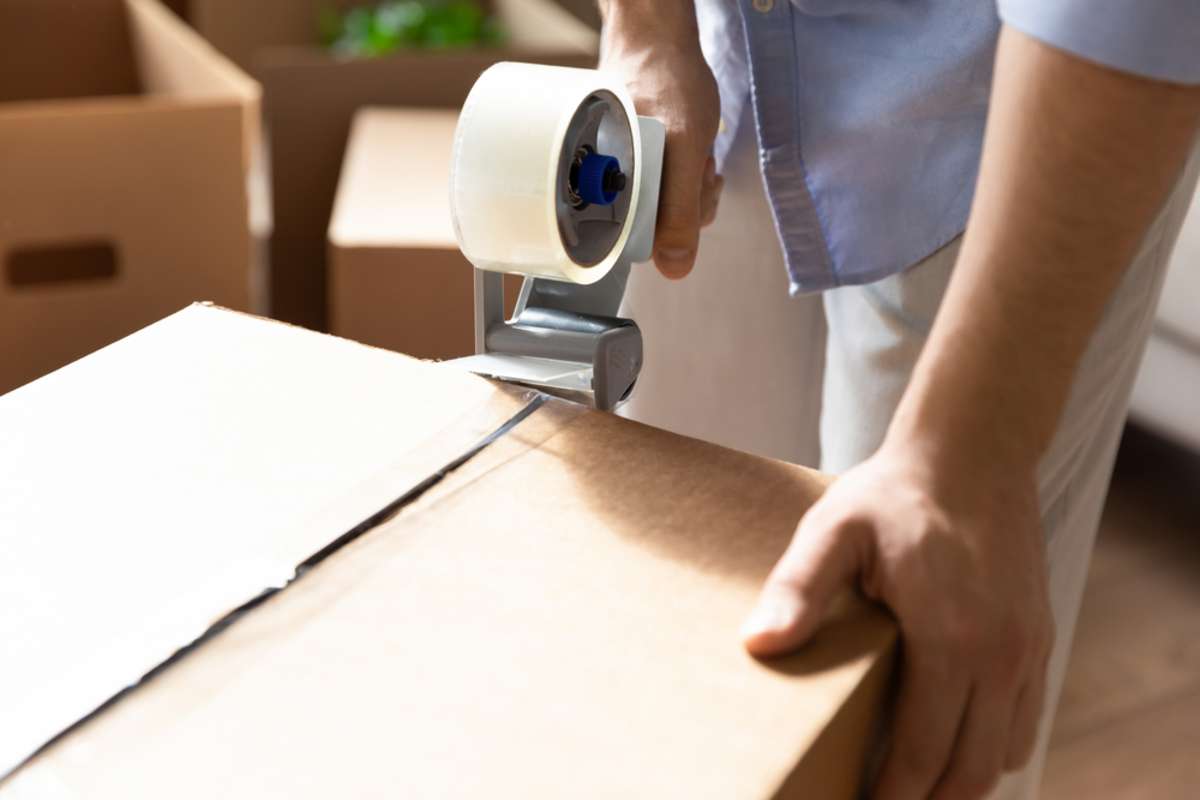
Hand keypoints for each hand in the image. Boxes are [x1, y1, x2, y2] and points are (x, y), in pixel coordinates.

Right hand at [598, 2, 722, 278]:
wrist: (658, 36)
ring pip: (671, 203)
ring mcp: (625, 171)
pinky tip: (696, 147)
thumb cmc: (667, 80)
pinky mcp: (636, 159)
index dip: (680, 224)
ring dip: (696, 181)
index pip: (648, 241)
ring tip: (698, 148)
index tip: (696, 191)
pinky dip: (690, 168)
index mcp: (611, 190)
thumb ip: (681, 211)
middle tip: (700, 164)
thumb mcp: (686, 150)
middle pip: (664, 223)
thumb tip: (675, 269)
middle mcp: (612, 184)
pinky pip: (669, 181)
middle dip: (694, 197)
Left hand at [741, 440, 1054, 799]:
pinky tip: (955, 744)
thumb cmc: (894, 494)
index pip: (921, 751)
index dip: (891, 794)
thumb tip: (759, 643)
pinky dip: (993, 747)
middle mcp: (1000, 653)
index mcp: (949, 637)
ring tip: (916, 787)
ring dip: (964, 780)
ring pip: (1005, 753)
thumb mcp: (833, 530)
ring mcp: (1028, 648)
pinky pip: (1026, 718)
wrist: (973, 452)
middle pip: (971, 769)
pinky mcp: (1039, 637)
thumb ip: (798, 588)